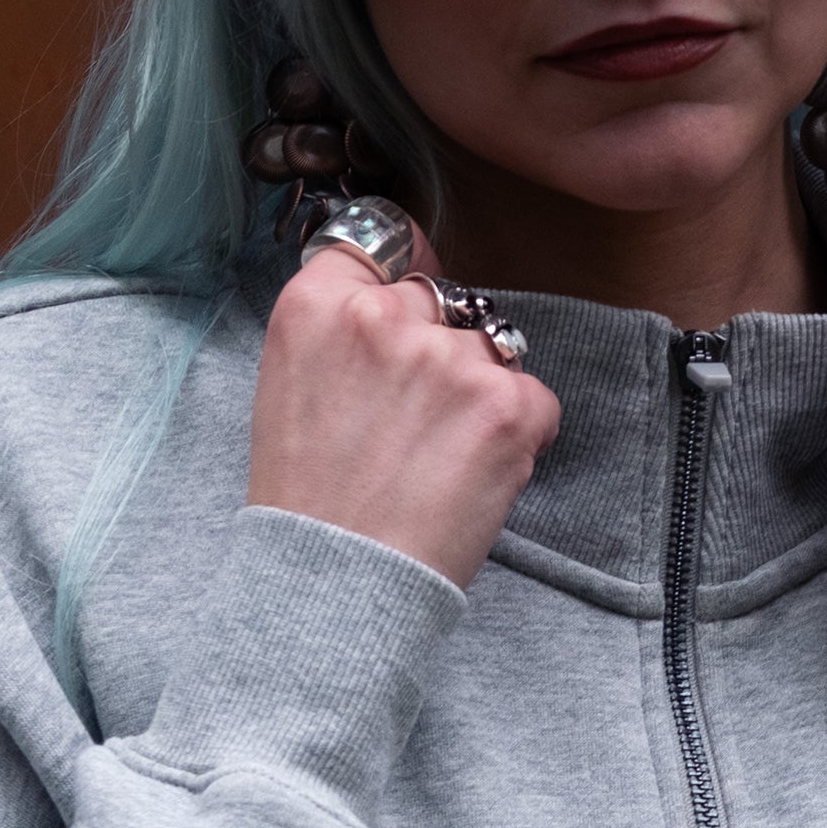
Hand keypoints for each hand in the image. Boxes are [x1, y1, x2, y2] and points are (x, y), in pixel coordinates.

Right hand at [247, 233, 560, 588]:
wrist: (338, 587)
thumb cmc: (309, 506)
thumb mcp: (290, 388)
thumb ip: (340, 329)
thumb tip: (400, 299)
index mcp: (315, 305)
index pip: (383, 240)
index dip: (403, 276)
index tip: (408, 316)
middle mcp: (382, 316)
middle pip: (441, 298)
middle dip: (439, 350)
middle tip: (412, 427)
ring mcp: (448, 359)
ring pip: (491, 350)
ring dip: (480, 397)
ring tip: (439, 462)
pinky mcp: (504, 407)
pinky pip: (536, 399)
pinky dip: (519, 437)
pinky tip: (473, 478)